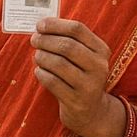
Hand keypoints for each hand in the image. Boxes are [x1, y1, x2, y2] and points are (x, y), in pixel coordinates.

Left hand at [30, 18, 124, 136]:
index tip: (40, 25)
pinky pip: (53, 82)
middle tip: (34, 40)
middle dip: (46, 40)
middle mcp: (99, 67)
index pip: (77, 29)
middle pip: (67, 46)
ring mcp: (89, 85)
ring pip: (58, 64)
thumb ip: (68, 40)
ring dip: (42, 57)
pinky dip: (42, 74)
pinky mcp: (76, 101)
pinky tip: (39, 71)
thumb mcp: (84, 57)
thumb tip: (42, 26)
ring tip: (37, 56)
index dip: (55, 25)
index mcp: (101, 50)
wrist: (92, 112)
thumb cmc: (81, 76)